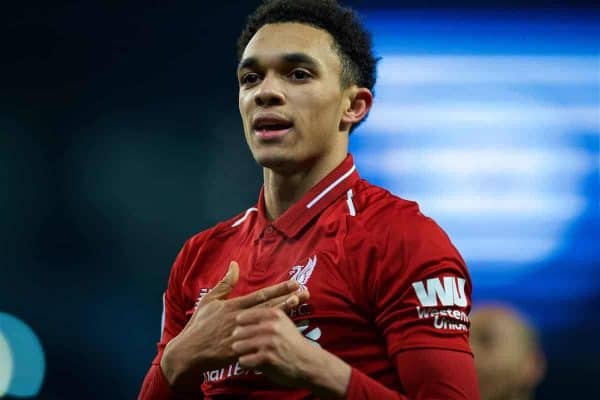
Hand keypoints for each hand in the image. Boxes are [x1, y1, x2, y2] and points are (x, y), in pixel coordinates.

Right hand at [160, 261, 307, 390]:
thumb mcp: (209, 300)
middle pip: (268, 307)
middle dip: (288, 299)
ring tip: (299, 306)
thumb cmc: (199, 325)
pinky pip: (259, 343)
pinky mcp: (239, 350)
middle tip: (305, 292)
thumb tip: (234, 264)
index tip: (294, 283)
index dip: (279, 289)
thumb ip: (224, 283)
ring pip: (267, 323)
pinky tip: (285, 335)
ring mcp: (241, 335)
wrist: (188, 352)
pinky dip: (273, 339)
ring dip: (284, 314)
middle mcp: (239, 318)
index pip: (261, 295)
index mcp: (233, 306)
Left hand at [231, 306, 350, 398]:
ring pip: (238, 346)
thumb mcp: (283, 323)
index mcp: (273, 314)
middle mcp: (270, 326)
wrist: (308, 363)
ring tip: (246, 353)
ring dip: (240, 351)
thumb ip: (266, 317)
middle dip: (237, 339)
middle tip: (239, 345)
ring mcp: (268, 342)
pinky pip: (243, 360)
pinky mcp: (267, 358)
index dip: (239, 325)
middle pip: (238, 331)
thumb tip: (242, 314)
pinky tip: (251, 362)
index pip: (243, 316)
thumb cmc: (292, 342)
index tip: (240, 330)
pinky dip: (245, 363)